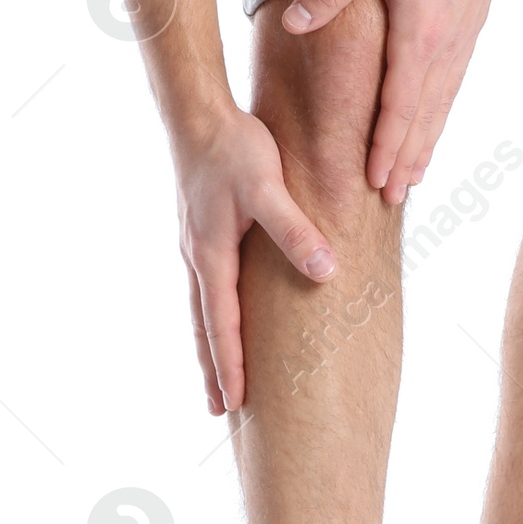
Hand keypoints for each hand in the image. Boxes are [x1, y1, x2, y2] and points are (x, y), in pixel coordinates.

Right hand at [172, 105, 336, 414]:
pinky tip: (222, 318)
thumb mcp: (269, 188)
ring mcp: (196, 246)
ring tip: (217, 377)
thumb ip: (295, 231)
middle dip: (214, 369)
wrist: (197, 113)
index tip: (236, 403)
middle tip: (220, 410)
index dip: (231, 364)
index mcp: (212, 256)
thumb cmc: (234, 149)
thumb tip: (326, 272)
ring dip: (210, 346)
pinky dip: (211, 316)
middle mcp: (198, 257)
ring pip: (202, 309)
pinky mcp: (202, 232)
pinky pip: (207, 288)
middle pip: (204, 327)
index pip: (222, 324)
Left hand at [281, 0, 510, 204]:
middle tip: (389, 198)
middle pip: (421, 119)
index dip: (385, 144)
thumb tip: (294, 23)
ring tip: (409, 182)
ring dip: (423, 148)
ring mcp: (458, 49)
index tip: (374, 177)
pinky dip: (438, 123)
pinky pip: (450, 94)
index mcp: (417, 35)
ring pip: (439, 111)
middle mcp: (442, 51)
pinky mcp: (465, 41)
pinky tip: (429, 136)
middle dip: (404, 161)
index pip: (399, 104)